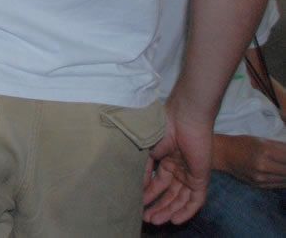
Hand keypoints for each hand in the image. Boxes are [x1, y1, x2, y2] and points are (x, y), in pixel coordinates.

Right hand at [143, 102, 212, 225]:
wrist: (184, 118)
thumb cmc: (163, 128)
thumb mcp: (148, 149)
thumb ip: (144, 168)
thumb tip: (139, 186)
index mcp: (166, 160)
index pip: (158, 183)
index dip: (148, 194)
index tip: (137, 204)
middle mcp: (178, 169)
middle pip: (169, 194)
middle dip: (157, 206)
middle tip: (146, 218)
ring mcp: (190, 174)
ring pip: (180, 199)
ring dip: (168, 211)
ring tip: (155, 221)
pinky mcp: (201, 178)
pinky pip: (196, 200)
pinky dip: (186, 211)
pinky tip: (174, 219)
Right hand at [213, 134, 285, 188]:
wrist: (223, 154)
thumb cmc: (243, 143)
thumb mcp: (262, 141)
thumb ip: (282, 148)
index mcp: (265, 151)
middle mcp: (263, 166)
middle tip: (285, 162)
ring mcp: (261, 178)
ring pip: (285, 180)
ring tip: (283, 167)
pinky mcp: (259, 185)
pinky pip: (279, 185)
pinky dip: (284, 180)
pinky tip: (282, 174)